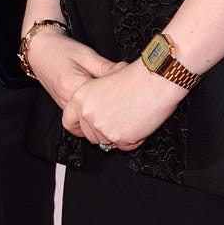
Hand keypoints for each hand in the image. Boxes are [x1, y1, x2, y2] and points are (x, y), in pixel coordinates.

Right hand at [26, 26, 124, 110]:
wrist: (40, 50)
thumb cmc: (62, 49)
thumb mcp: (87, 55)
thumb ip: (107, 68)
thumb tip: (127, 73)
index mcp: (72, 85)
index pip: (101, 100)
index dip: (118, 98)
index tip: (131, 92)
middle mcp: (66, 101)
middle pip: (95, 114)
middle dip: (113, 110)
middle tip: (128, 101)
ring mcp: (64, 107)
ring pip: (89, 120)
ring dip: (103, 114)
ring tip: (117, 104)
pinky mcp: (65, 108)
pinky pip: (82, 118)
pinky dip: (94, 114)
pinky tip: (103, 106)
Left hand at [62, 60, 184, 150]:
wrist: (154, 81)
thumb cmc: (136, 77)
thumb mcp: (105, 81)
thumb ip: (94, 99)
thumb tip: (94, 113)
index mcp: (80, 97)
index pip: (69, 122)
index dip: (80, 127)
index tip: (87, 129)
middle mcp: (87, 113)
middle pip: (90, 135)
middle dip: (104, 131)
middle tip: (120, 117)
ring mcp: (101, 127)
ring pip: (107, 142)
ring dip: (120, 134)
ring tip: (132, 115)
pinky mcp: (117, 138)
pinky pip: (124, 146)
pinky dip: (134, 138)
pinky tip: (140, 121)